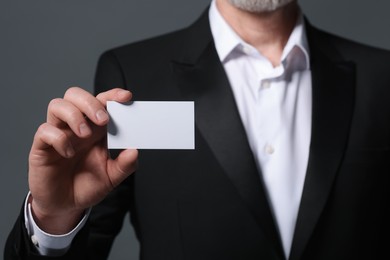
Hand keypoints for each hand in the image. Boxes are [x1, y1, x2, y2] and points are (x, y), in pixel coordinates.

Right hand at [28, 87, 137, 233]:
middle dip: (90, 102)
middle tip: (103, 120)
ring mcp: (58, 134)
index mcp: (95, 129)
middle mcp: (76, 127)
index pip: (102, 101)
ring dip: (74, 116)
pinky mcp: (42, 147)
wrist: (65, 206)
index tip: (126, 97)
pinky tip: (67, 153)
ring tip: (85, 134)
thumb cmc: (87, 185)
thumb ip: (124, 165)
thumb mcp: (111, 178)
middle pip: (76, 95)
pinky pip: (45, 130)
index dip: (113, 95)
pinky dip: (58, 138)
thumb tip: (135, 151)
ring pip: (57, 105)